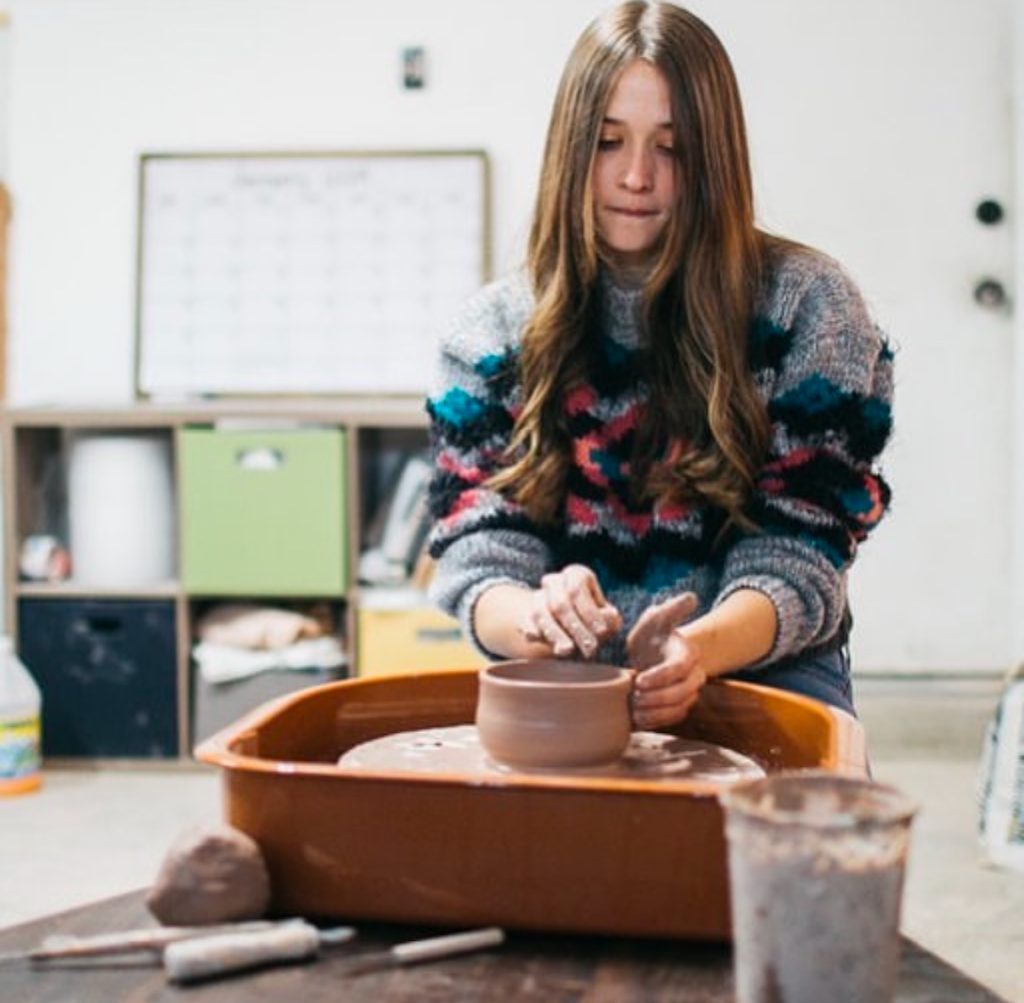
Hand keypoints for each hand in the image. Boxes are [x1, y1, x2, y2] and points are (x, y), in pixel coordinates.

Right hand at [519, 564, 621, 658]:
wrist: (567, 625)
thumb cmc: (591, 619)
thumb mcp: (607, 617)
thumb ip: (610, 619)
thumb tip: (609, 618)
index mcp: (576, 575)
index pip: (577, 589)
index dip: (589, 611)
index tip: (601, 632)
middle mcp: (554, 582)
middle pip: (560, 603)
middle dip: (576, 628)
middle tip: (589, 648)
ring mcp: (538, 598)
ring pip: (541, 613)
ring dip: (555, 634)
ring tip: (567, 650)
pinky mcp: (526, 616)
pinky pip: (527, 624)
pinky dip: (534, 633)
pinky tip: (543, 642)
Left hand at [626, 592, 704, 728]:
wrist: (654, 653)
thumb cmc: (653, 634)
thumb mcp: (657, 618)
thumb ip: (671, 610)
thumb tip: (691, 597)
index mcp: (687, 654)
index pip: (678, 669)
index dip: (660, 677)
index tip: (638, 681)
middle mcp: (693, 676)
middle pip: (681, 693)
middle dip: (657, 698)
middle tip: (634, 698)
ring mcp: (687, 693)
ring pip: (678, 709)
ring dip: (656, 713)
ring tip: (634, 710)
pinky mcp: (678, 707)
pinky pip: (672, 719)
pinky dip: (656, 721)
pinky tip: (638, 719)